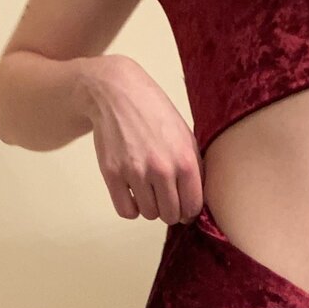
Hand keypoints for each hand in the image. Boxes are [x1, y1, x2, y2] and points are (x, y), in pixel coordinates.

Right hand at [86, 54, 204, 224]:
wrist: (118, 92)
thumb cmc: (154, 113)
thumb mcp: (186, 136)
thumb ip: (194, 169)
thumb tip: (195, 203)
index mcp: (185, 160)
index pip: (193, 207)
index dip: (189, 210)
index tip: (184, 206)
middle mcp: (162, 169)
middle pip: (171, 215)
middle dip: (170, 210)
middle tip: (165, 197)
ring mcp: (135, 172)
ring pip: (149, 214)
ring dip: (150, 207)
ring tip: (149, 189)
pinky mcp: (112, 174)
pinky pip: (126, 210)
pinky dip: (131, 207)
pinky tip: (134, 193)